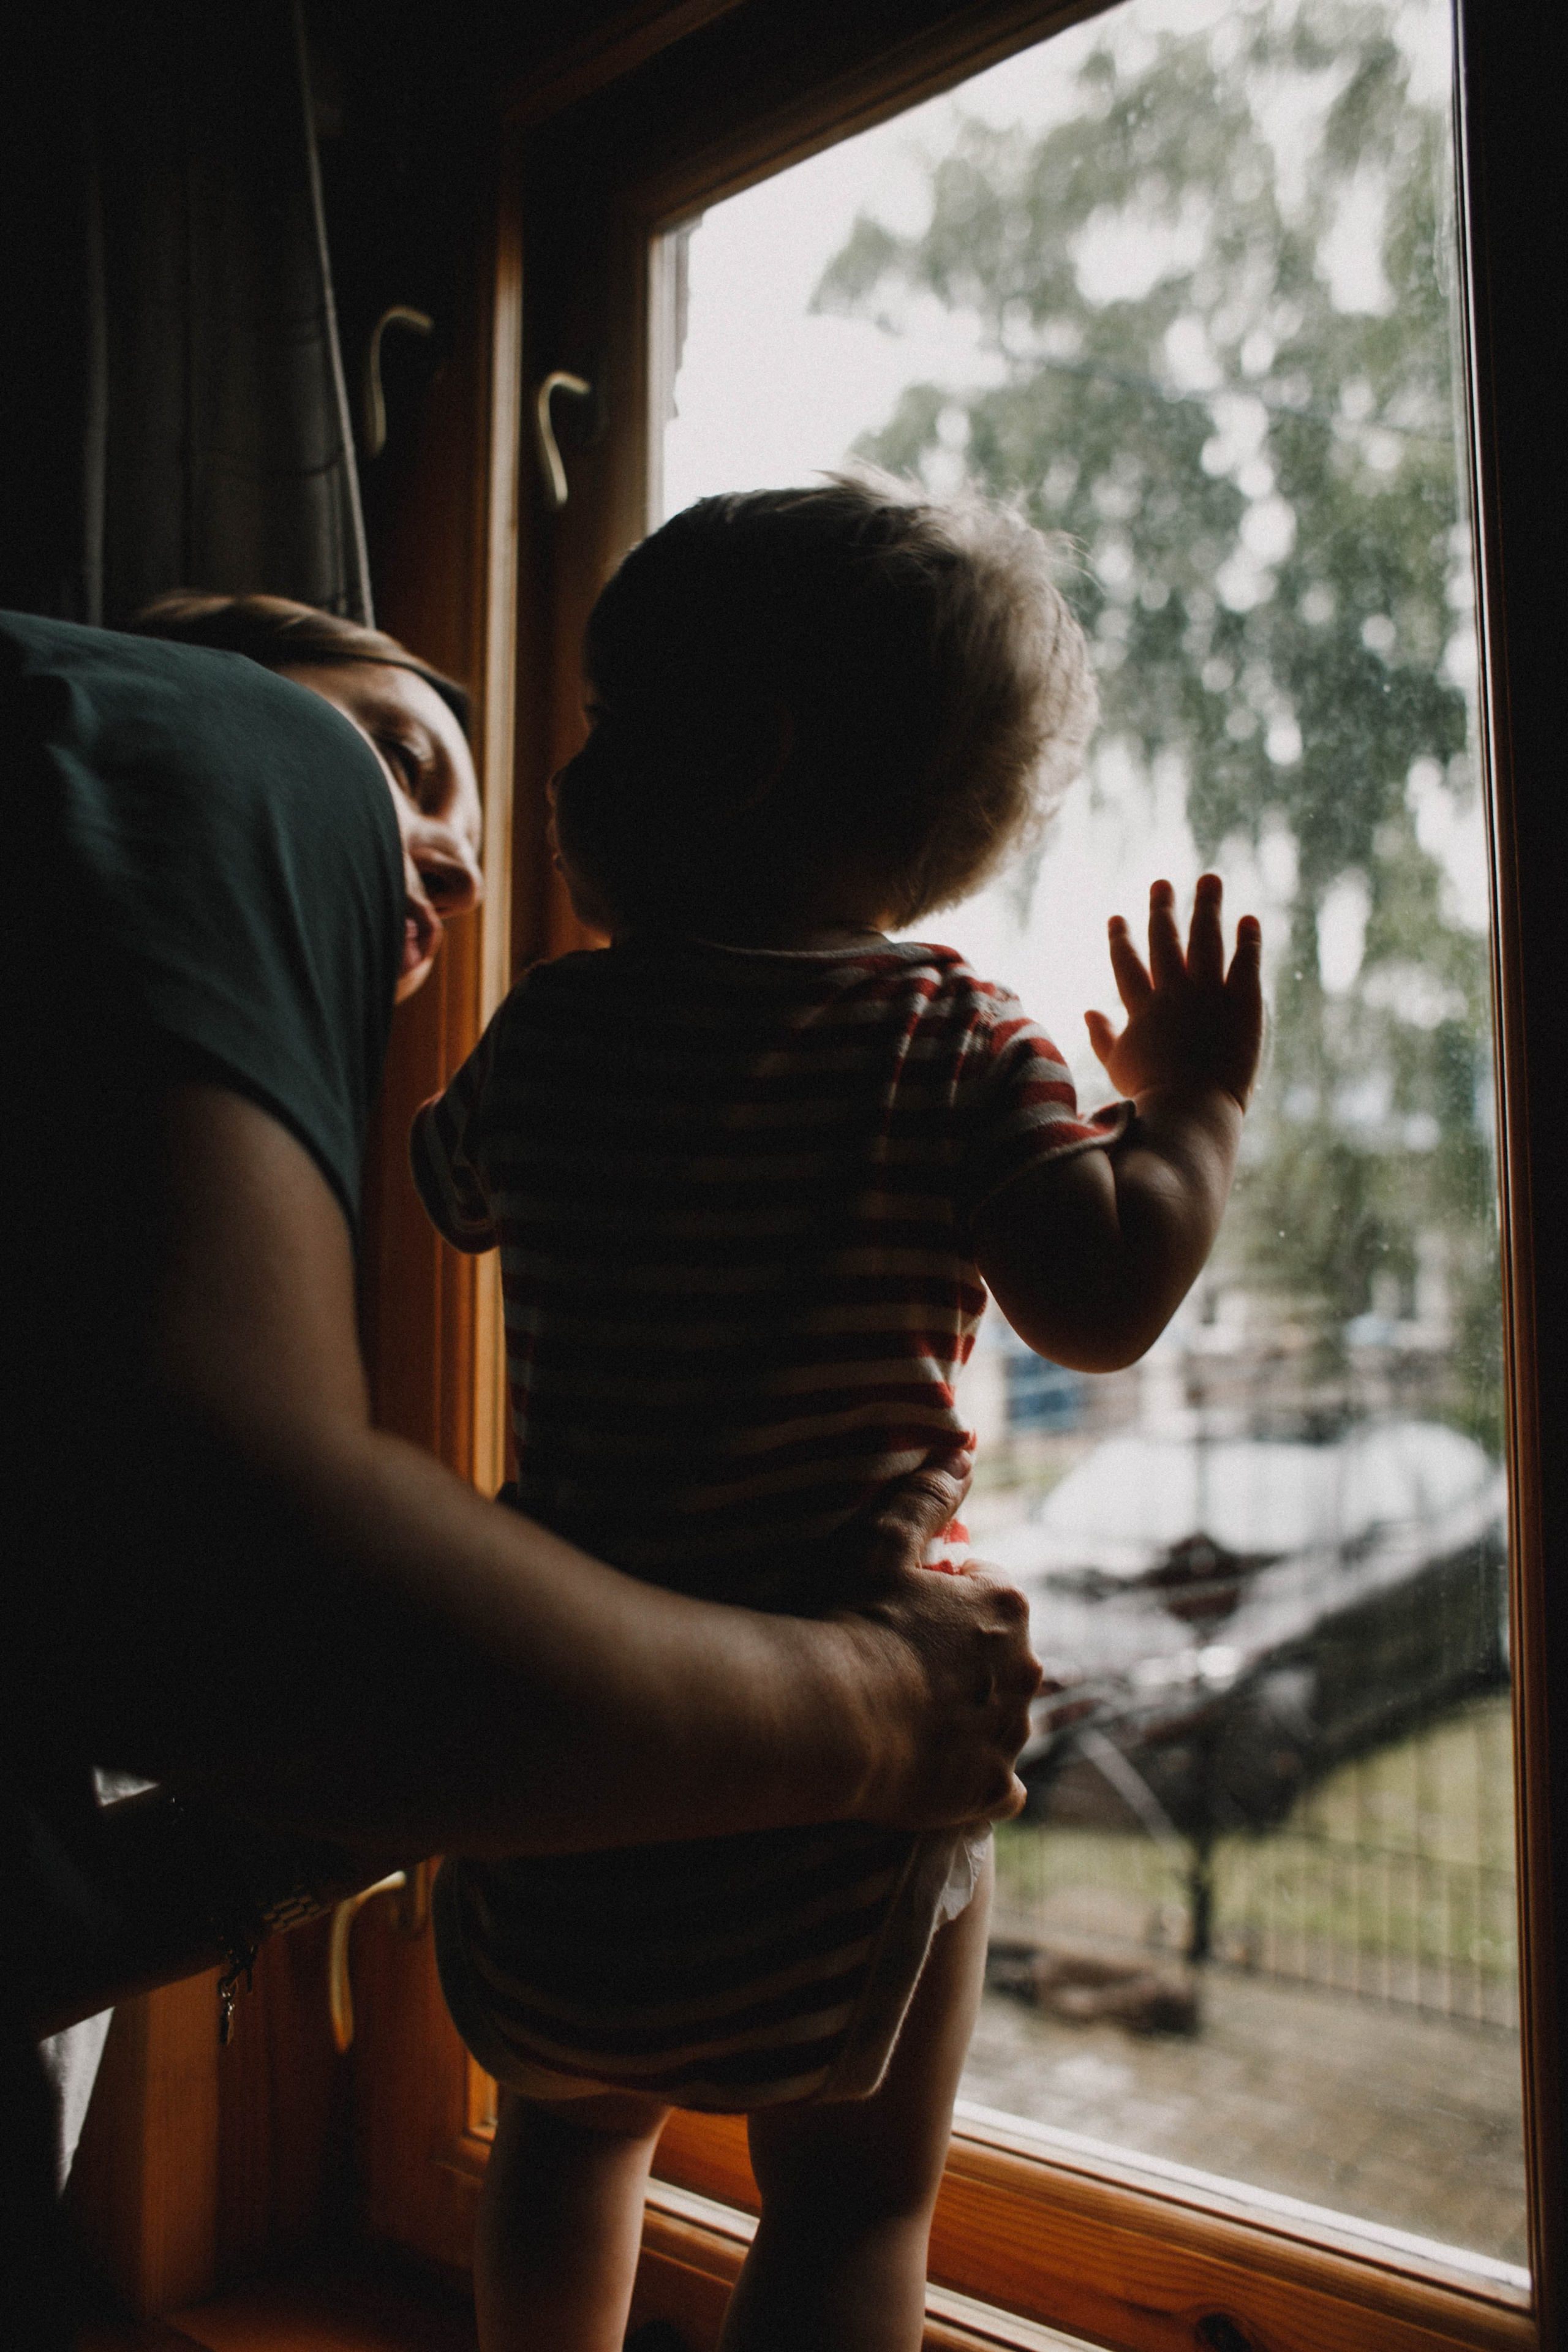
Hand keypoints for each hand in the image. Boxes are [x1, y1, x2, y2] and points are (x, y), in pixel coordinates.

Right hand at [824, 1450, 1043, 1828]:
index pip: (989, 1590)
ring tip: (906, 1720)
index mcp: (1008, 1606)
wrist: (827, 1717)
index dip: (943, 1599)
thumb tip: (964, 1453)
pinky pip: (996, 1786)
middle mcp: (1028, 1669)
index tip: (901, 1612)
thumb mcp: (880, 1541)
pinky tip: (933, 1774)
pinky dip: (972, 1780)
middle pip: (999, 1658)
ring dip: (969, 1719)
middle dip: (962, 1661)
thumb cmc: (850, 1619)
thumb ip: (927, 1495)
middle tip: (898, 1668)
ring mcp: (1012, 1735)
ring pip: (1001, 1721)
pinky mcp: (992, 1791)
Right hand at [1086, 874, 1262, 1111]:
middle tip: (1162, 884)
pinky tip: (1248, 919)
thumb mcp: (1119, 1066)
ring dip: (1207, 907)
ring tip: (1209, 880)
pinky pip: (1245, 961)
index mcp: (1142, 1009)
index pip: (1128, 964)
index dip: (1121, 939)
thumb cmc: (1151, 1096)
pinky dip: (1247, 938)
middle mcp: (1173, 992)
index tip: (1117, 917)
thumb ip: (1103, 1036)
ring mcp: (1207, 994)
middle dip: (1163, 909)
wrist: (1190, 1107)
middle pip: (1166, 941)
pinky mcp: (1241, 1002)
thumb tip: (1088, 1009)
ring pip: (1206, 939)